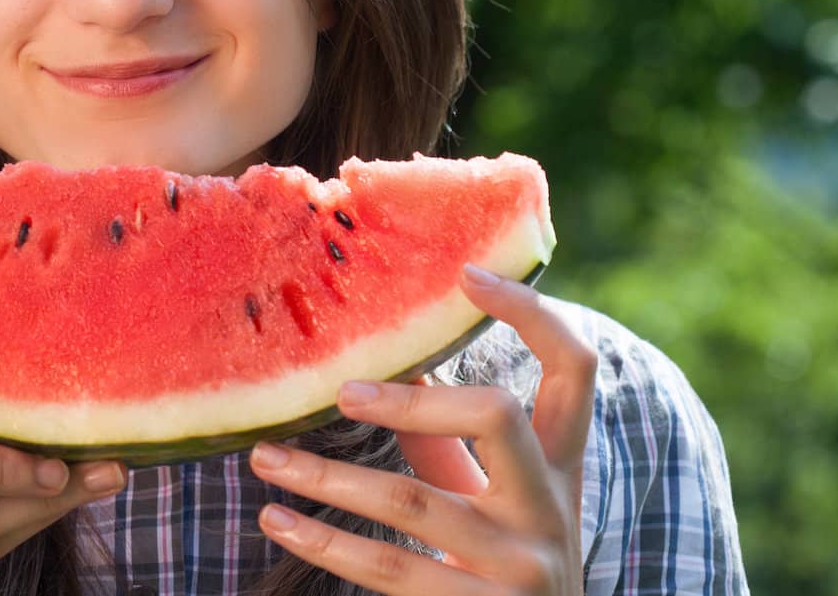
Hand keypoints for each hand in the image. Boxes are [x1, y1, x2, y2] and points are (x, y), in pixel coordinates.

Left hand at [248, 263, 597, 593]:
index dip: (531, 312)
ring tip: (264, 460)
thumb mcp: (495, 500)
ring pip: (411, 499)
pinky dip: (325, 542)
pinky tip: (279, 521)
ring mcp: (522, 565)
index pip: (573, 369)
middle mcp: (550, 509)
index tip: (466, 271)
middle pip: (496, 416)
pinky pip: (389, 568)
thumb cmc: (505, 566)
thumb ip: (451, 438)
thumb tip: (395, 363)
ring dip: (324, 478)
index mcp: (560, 467)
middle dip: (411, 399)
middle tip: (340, 391)